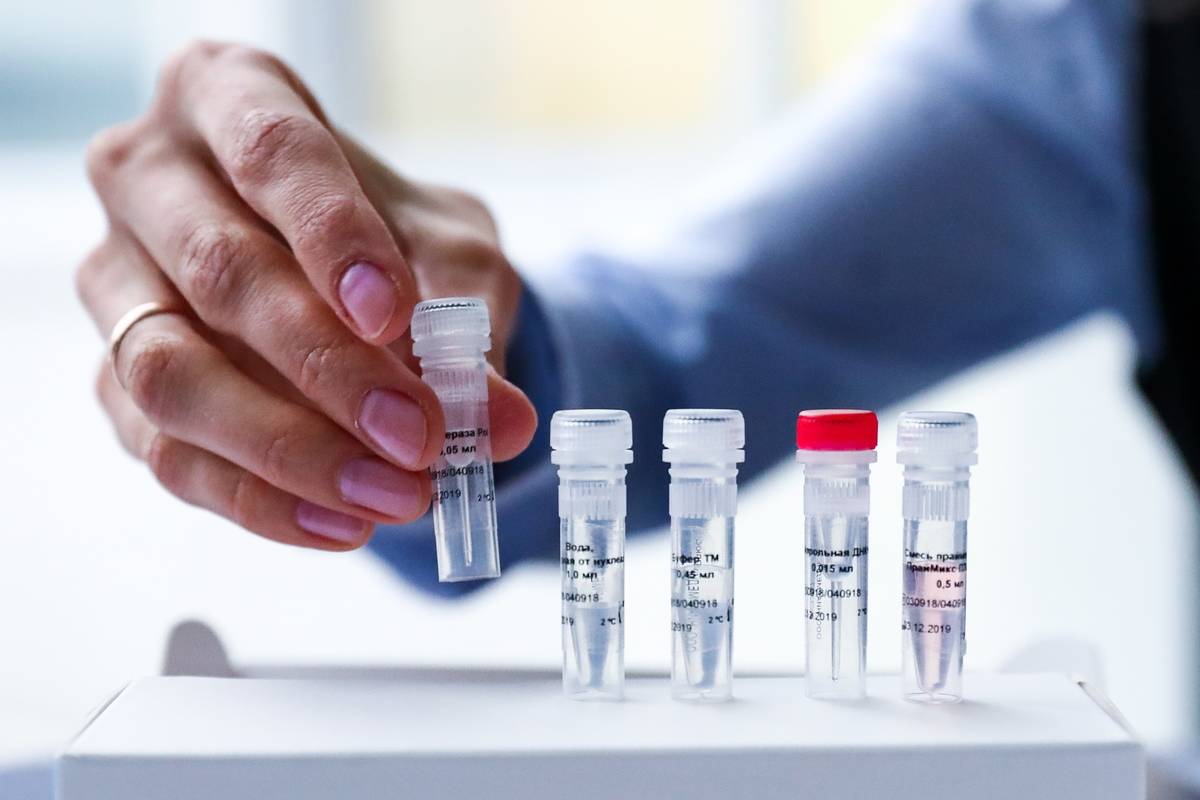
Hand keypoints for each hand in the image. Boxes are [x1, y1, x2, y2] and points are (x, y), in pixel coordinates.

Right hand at [76, 41, 536, 550]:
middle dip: (329, 369)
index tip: (393, 315)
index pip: (273, 155)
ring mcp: (118, 285)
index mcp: (229, 97)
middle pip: (221, 273)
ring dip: (291, 450)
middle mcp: (151, 181)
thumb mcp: (449, 253)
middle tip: (422, 436)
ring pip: (172, 375)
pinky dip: (263, 501)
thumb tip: (499, 420)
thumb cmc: (390, 238)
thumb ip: (470, 320)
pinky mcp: (116, 381)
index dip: (333, 237)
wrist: (347, 278)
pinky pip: (169, 454)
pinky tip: (344, 524)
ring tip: (397, 495)